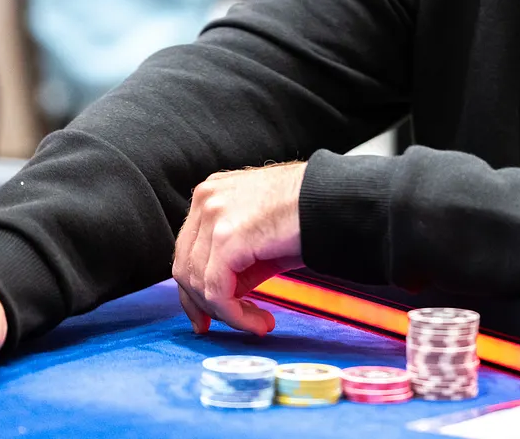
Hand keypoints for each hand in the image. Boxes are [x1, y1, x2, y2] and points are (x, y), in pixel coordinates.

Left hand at [172, 163, 305, 335]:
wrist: (334, 200)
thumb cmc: (307, 215)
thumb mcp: (258, 236)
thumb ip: (232, 261)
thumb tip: (219, 298)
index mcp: (210, 194)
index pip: (186, 250)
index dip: (192, 290)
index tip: (204, 316)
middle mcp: (205, 199)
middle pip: (186, 267)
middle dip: (203, 304)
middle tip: (224, 326)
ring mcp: (213, 216)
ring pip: (199, 283)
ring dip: (226, 313)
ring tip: (257, 322)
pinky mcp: (227, 237)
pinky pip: (217, 292)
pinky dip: (235, 316)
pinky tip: (259, 322)